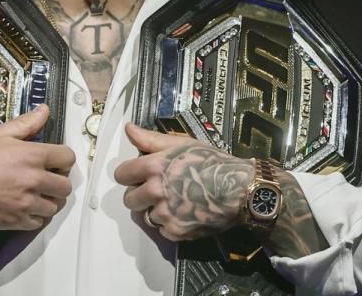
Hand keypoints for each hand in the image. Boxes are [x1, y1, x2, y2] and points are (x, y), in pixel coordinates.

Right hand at [0, 105, 74, 229]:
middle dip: (58, 181)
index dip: (63, 159)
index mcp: (33, 155)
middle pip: (65, 186)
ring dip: (48, 200)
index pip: (68, 158)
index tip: (55, 161)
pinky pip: (39, 222)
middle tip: (46, 179)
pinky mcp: (17, 221)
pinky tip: (24, 206)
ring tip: (35, 194)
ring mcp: (27, 203)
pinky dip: (34, 216)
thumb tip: (43, 111)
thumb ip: (26, 123)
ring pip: (54, 206)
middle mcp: (34, 180)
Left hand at [114, 123, 252, 241]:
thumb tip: (129, 129)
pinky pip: (161, 230)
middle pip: (129, 199)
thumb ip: (151, 140)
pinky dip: (170, 224)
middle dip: (140, 195)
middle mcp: (155, 191)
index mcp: (154, 167)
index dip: (130, 174)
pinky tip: (185, 213)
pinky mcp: (175, 232)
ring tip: (175, 201)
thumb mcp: (182, 144)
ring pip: (145, 216)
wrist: (240, 190)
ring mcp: (165, 214)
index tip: (139, 175)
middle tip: (158, 190)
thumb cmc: (213, 163)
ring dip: (155, 211)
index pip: (121, 175)